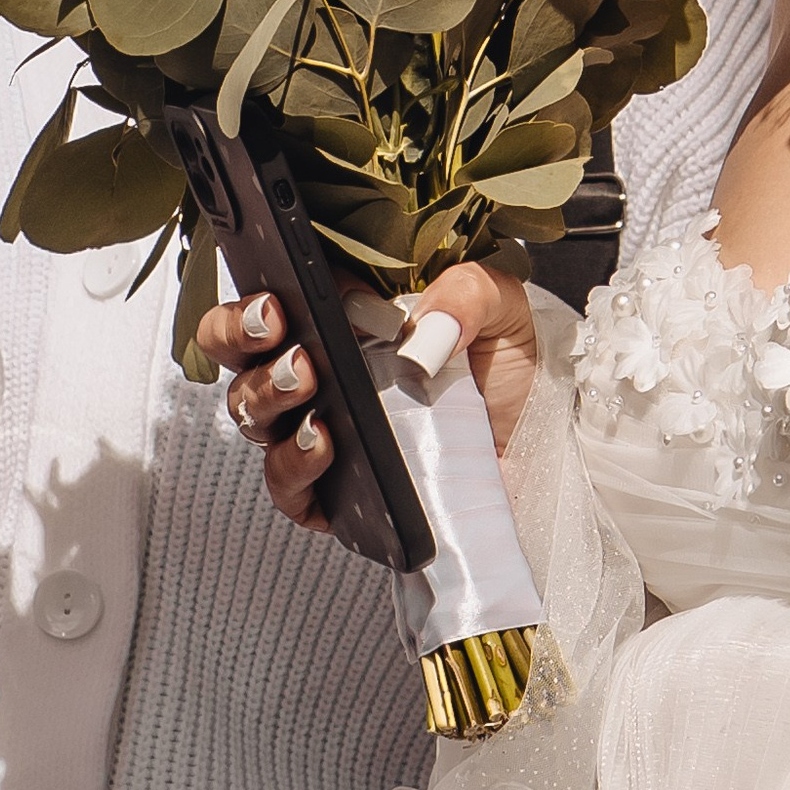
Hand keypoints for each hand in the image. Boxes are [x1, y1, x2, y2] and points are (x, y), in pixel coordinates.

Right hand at [199, 264, 542, 533]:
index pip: (267, 305)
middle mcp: (321, 375)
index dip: (251, 302)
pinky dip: (295, 468)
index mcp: (341, 321)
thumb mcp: (500, 307)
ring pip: (255, 419)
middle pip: (242, 360)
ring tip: (310, 386)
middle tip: (286, 338)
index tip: (275, 301)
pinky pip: (291, 490)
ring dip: (268, 398)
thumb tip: (421, 325)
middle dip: (241, 342)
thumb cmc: (512, 367)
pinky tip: (324, 446)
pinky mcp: (342, 496)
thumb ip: (465, 292)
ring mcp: (325, 435)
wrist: (548, 440)